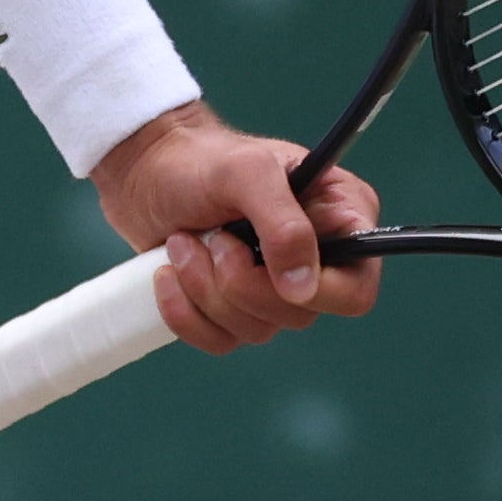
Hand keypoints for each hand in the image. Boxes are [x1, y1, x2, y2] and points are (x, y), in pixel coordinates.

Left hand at [91, 103, 382, 354]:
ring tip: (184, 243)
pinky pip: (219, 340)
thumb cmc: (201, 160)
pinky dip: (185, 312)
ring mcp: (274, 287)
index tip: (267, 264)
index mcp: (340, 219)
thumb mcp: (246, 172)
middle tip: (214, 238)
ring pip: (255, 330)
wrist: (146, 171)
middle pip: (299, 315)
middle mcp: (316, 259)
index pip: (355, 289)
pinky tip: (168, 273)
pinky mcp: (234, 307)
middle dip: (241, 282)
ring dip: (206, 289)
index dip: (315, 292)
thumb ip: (283, 224)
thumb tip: (302, 288)